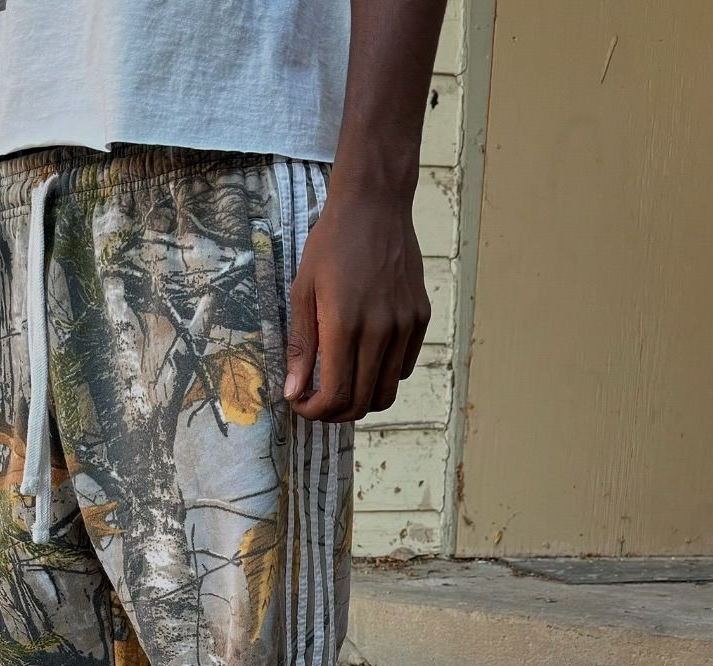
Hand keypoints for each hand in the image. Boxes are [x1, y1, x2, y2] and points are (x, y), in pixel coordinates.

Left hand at [283, 191, 429, 423]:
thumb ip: (300, 347)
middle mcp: (381, 331)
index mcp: (345, 326)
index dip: (315, 412)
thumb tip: (294, 392)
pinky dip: (381, 377)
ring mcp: (405, 326)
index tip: (301, 404)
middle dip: (334, 413)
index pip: (336, 396)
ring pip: (386, 393)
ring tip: (339, 385)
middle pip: (362, 403)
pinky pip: (402, 368)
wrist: (374, 204)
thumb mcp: (302, 292)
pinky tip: (362, 360)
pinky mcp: (419, 319)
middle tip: (317, 402)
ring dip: (360, 400)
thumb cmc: (331, 245)